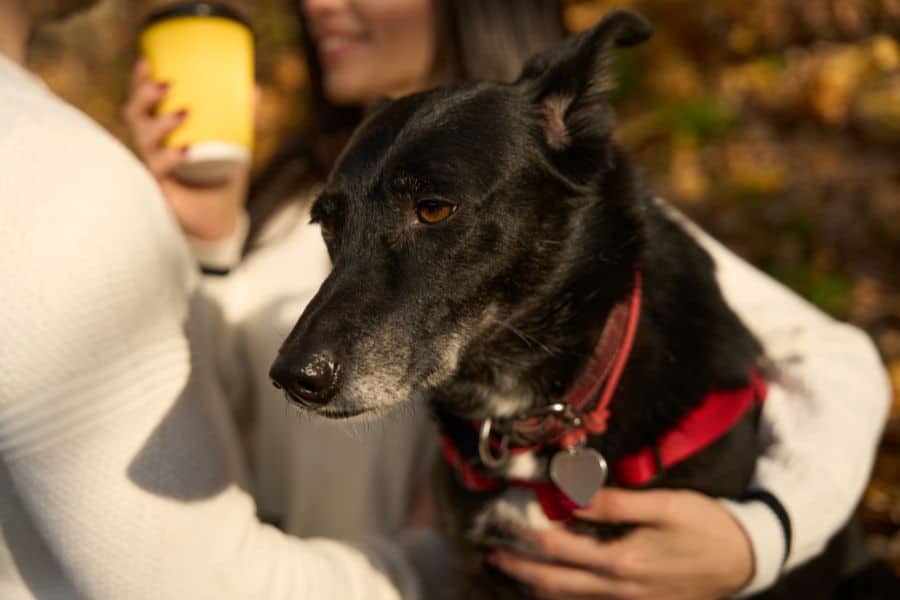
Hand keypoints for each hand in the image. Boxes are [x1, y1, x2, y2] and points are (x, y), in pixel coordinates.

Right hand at [122, 59, 249, 240]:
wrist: (218, 216)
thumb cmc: (220, 176)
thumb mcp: (233, 143)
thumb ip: (242, 118)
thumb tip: (254, 88)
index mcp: (161, 131)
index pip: (142, 101)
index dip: (139, 81)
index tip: (146, 61)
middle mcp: (151, 146)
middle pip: (134, 115)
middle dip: (145, 96)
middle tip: (167, 84)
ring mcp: (153, 166)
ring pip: (143, 140)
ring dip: (161, 123)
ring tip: (184, 113)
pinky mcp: (160, 187)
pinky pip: (158, 169)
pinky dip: (172, 157)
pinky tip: (186, 149)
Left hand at [489, 488, 752, 599]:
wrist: (744, 561)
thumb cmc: (705, 526)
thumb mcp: (664, 506)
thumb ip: (614, 503)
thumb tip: (570, 494)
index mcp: (622, 562)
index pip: (559, 547)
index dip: (528, 532)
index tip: (505, 516)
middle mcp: (618, 590)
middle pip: (554, 581)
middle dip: (519, 565)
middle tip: (491, 549)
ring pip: (568, 598)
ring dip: (535, 582)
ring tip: (508, 567)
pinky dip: (562, 592)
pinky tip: (549, 582)